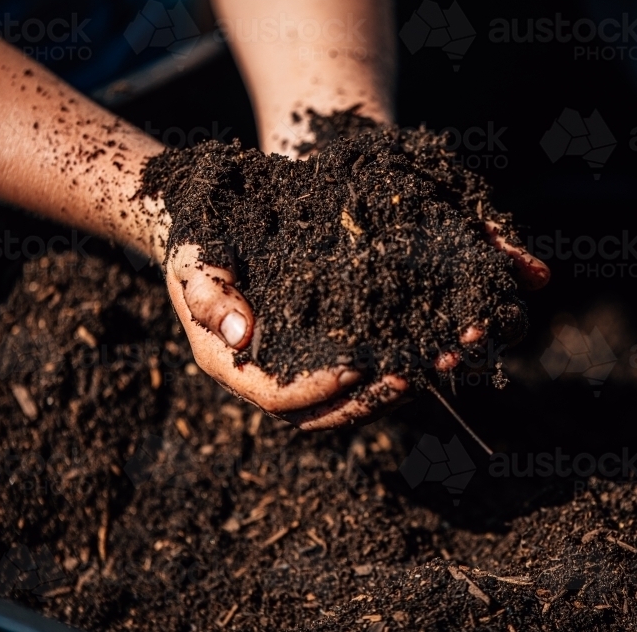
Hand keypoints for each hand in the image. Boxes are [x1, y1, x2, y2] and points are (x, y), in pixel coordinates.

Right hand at [162, 224, 548, 429]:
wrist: (206, 227)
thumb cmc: (196, 243)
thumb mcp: (193, 261)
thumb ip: (210, 296)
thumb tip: (242, 334)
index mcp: (234, 366)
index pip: (280, 396)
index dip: (320, 388)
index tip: (357, 369)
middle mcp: (270, 376)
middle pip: (326, 409)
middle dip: (374, 397)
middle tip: (418, 374)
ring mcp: (300, 366)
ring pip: (353, 395)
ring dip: (399, 383)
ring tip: (443, 358)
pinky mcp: (325, 347)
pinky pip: (365, 366)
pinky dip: (400, 357)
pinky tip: (436, 337)